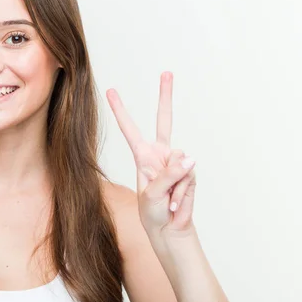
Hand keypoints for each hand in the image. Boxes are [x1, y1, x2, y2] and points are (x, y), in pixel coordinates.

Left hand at [107, 72, 196, 236]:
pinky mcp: (190, 172)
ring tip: (167, 199)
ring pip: (180, 160)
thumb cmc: (153, 211)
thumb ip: (169, 175)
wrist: (169, 228)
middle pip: (164, 120)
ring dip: (174, 184)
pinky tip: (176, 201)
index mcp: (142, 156)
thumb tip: (190, 158)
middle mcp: (160, 154)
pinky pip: (189, 174)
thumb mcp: (152, 194)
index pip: (130, 129)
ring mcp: (176, 161)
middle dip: (165, 96)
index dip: (121, 111)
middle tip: (167, 72)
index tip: (111, 91)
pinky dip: (182, 191)